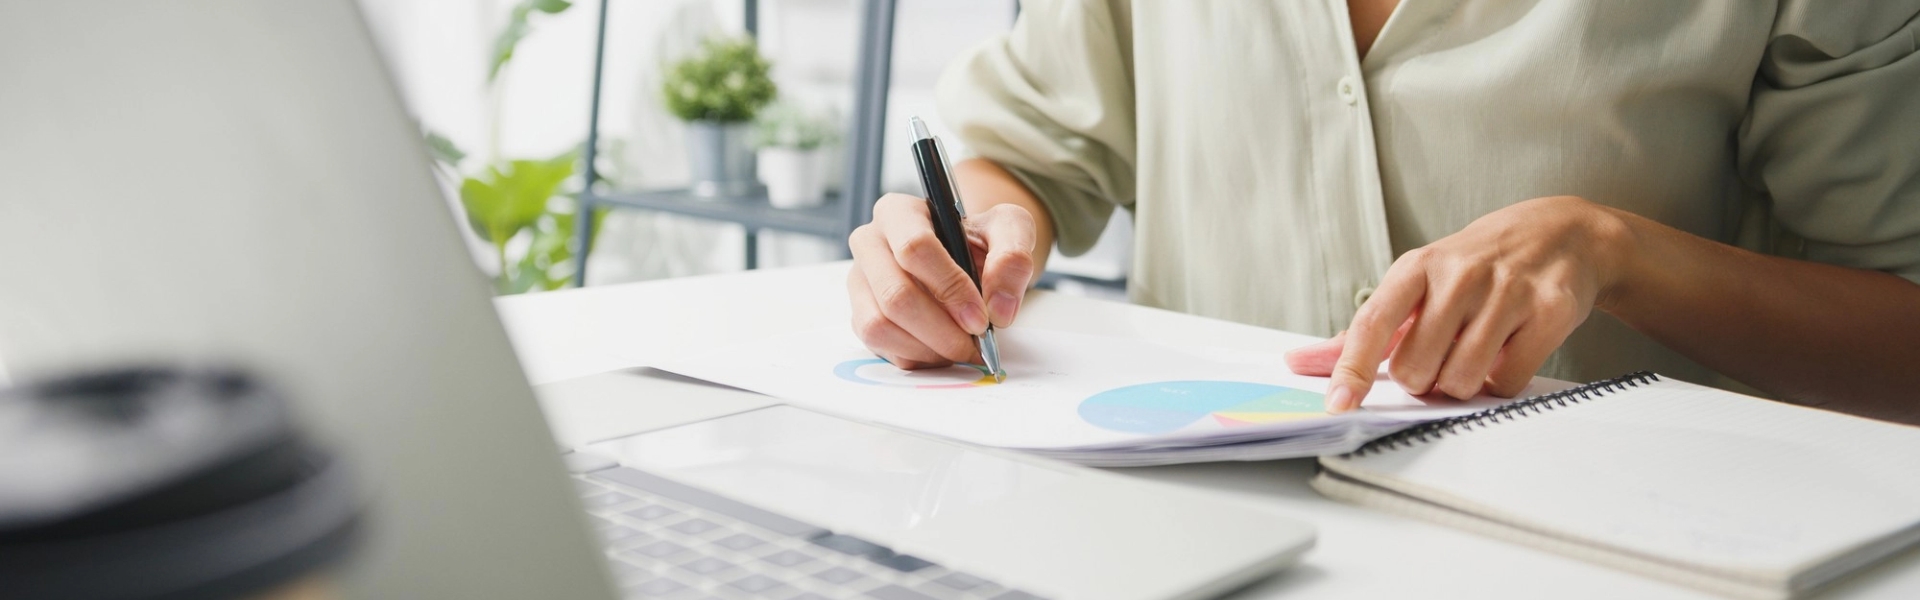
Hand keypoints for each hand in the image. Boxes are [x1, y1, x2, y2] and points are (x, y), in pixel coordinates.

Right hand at [847, 194, 1037, 368]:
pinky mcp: (860, 315)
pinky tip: (943, 348)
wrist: (967, 261)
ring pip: (880, 326)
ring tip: (960, 347)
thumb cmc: (980, 241)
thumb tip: (999, 307)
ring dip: (928, 348)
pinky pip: (881, 347)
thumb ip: (1013, 256)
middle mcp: (869, 244)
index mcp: (899, 212)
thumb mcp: (1010, 230)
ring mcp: (860, 283)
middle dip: (942, 330)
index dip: (950, 288)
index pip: (914, 248)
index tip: (980, 318)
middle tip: (975, 344)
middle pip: (895, 295)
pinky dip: (917, 357)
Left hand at [1286, 196, 1633, 410]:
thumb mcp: (1416, 283)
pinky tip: (1508, 350)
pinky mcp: (1550, 310)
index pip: (1373, 324)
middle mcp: (1459, 274)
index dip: (1352, 370)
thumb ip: (1363, 331)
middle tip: (1440, 357)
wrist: (1560, 233)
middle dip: (1424, 380)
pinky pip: (1508, 381)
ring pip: (1462, 380)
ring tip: (1474, 353)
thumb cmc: (1474, 267)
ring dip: (1463, 384)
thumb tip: (1299, 362)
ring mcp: (1507, 290)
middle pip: (1418, 369)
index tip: (1338, 405)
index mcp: (1417, 267)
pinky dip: (1502, 381)